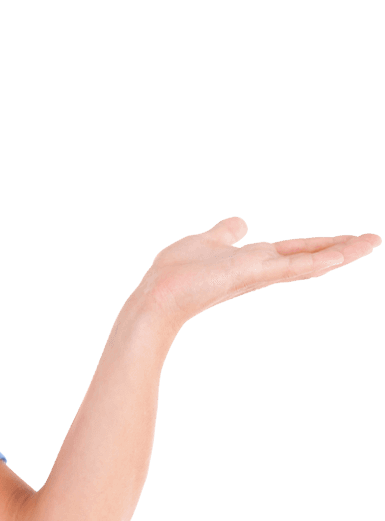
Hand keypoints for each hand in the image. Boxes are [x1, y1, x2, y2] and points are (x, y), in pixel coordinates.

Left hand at [137, 216, 380, 328]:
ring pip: (307, 262)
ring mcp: (258, 274)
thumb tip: (240, 222)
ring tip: (370, 243)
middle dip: (338, 248)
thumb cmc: (174, 275)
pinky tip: (343, 253)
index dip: (317, 244)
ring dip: (339, 252)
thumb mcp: (205, 241)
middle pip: (306, 256)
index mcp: (250, 261)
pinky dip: (318, 259)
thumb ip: (225, 233)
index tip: (345, 239)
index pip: (292, 251)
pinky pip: (292, 266)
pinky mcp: (252, 274)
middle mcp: (259, 270)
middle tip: (372, 241)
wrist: (158, 297)